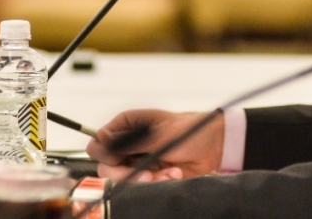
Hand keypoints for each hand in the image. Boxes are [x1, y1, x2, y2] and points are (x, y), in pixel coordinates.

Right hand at [86, 109, 224, 181]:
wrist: (213, 146)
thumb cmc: (188, 130)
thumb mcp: (160, 135)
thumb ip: (130, 141)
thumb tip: (101, 139)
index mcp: (127, 125)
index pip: (98, 143)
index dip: (106, 154)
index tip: (120, 160)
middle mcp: (128, 143)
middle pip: (107, 167)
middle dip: (128, 175)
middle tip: (147, 176)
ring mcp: (138, 160)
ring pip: (125, 179)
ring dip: (146, 181)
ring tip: (168, 173)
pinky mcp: (148, 174)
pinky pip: (142, 186)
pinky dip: (159, 183)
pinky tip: (174, 174)